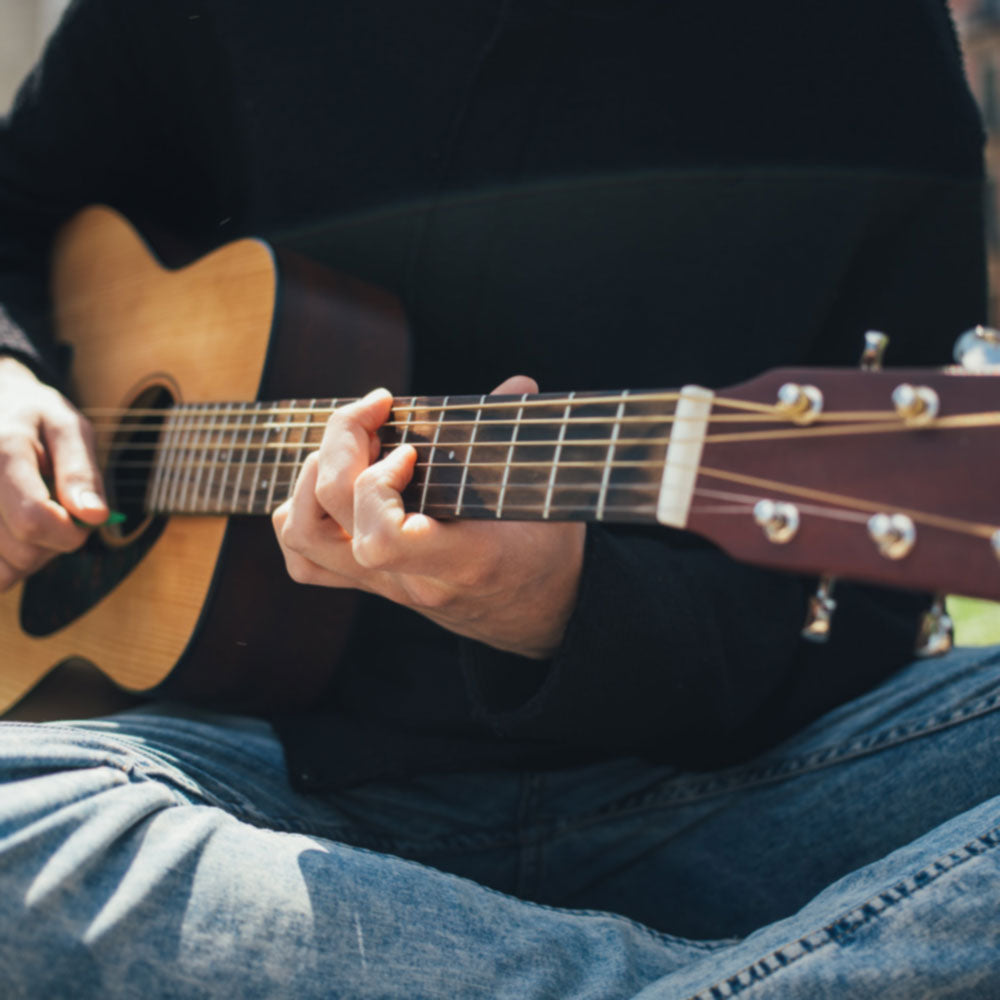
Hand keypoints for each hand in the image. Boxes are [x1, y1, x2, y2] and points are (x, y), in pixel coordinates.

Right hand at [0, 356, 107, 590]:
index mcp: (3, 451)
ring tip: (34, 518)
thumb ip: (81, 473)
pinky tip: (13, 532)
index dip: (69, 534)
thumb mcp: (69, 429)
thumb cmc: (36, 418)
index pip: (33, 519)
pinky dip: (7, 563)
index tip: (84, 521)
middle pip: (19, 551)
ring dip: (28, 557)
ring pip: (1, 570)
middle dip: (53, 544)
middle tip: (59, 512)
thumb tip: (94, 518)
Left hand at [272, 376, 585, 658]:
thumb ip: (526, 438)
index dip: (377, 481)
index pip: (381, 538)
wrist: (540, 615)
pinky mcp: (370, 582)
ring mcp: (384, 585)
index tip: (411, 448)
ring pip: (302, 537)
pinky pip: (305, 559)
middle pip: (326, 517)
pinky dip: (300, 511)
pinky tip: (336, 480)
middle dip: (339, 444)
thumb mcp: (548, 496)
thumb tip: (518, 384)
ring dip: (311, 475)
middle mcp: (410, 579)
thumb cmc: (546, 551)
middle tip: (375, 412)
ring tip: (352, 444)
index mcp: (460, 562)